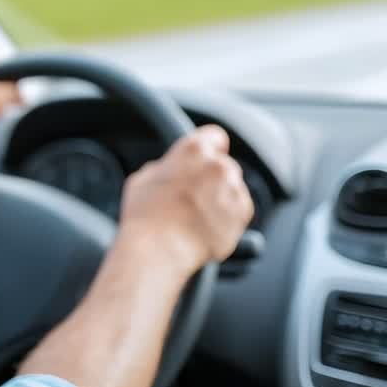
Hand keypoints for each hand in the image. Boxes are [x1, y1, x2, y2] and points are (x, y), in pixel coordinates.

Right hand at [119, 125, 253, 276]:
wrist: (159, 250)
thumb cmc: (145, 216)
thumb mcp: (142, 179)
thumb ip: (162, 167)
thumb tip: (168, 170)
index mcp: (193, 149)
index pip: (214, 136)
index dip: (209, 147)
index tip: (205, 157)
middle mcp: (218, 164)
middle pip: (223, 164)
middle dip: (212, 177)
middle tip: (193, 195)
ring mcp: (233, 188)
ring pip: (232, 187)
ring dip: (221, 197)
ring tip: (197, 216)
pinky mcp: (243, 213)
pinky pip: (240, 209)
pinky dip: (228, 217)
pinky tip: (206, 226)